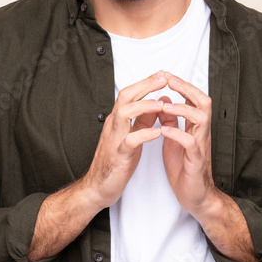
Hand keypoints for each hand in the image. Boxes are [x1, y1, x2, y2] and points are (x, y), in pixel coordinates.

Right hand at [81, 70, 167, 208]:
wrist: (97, 187)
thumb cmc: (115, 162)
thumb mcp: (131, 137)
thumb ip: (142, 121)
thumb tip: (158, 104)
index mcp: (118, 120)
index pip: (130, 93)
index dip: (146, 82)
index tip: (163, 74)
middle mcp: (114, 125)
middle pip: (126, 96)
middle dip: (145, 85)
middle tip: (164, 78)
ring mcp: (114, 139)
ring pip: (124, 113)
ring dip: (144, 106)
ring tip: (162, 104)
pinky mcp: (118, 156)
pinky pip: (129, 141)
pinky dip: (144, 135)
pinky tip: (158, 133)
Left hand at [157, 72, 218, 216]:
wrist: (195, 196)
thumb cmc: (185, 168)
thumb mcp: (174, 140)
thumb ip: (171, 121)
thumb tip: (163, 100)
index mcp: (195, 127)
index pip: (195, 98)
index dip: (183, 85)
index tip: (167, 74)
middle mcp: (201, 133)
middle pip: (204, 102)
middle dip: (187, 88)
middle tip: (170, 79)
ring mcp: (200, 146)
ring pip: (201, 119)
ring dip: (183, 109)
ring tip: (165, 105)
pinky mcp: (196, 161)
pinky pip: (191, 143)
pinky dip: (177, 134)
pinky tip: (164, 130)